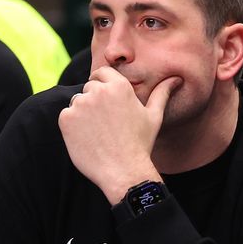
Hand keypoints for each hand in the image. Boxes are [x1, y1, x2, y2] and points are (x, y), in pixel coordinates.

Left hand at [59, 67, 173, 203]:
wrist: (123, 171)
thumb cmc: (140, 144)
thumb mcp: (154, 116)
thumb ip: (161, 93)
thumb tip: (176, 79)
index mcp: (119, 87)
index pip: (102, 72)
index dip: (103, 84)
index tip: (106, 100)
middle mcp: (98, 91)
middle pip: (89, 88)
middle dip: (95, 101)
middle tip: (107, 124)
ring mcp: (80, 104)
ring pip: (77, 102)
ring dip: (84, 113)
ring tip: (99, 132)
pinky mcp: (66, 119)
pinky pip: (67, 115)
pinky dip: (74, 125)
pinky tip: (89, 138)